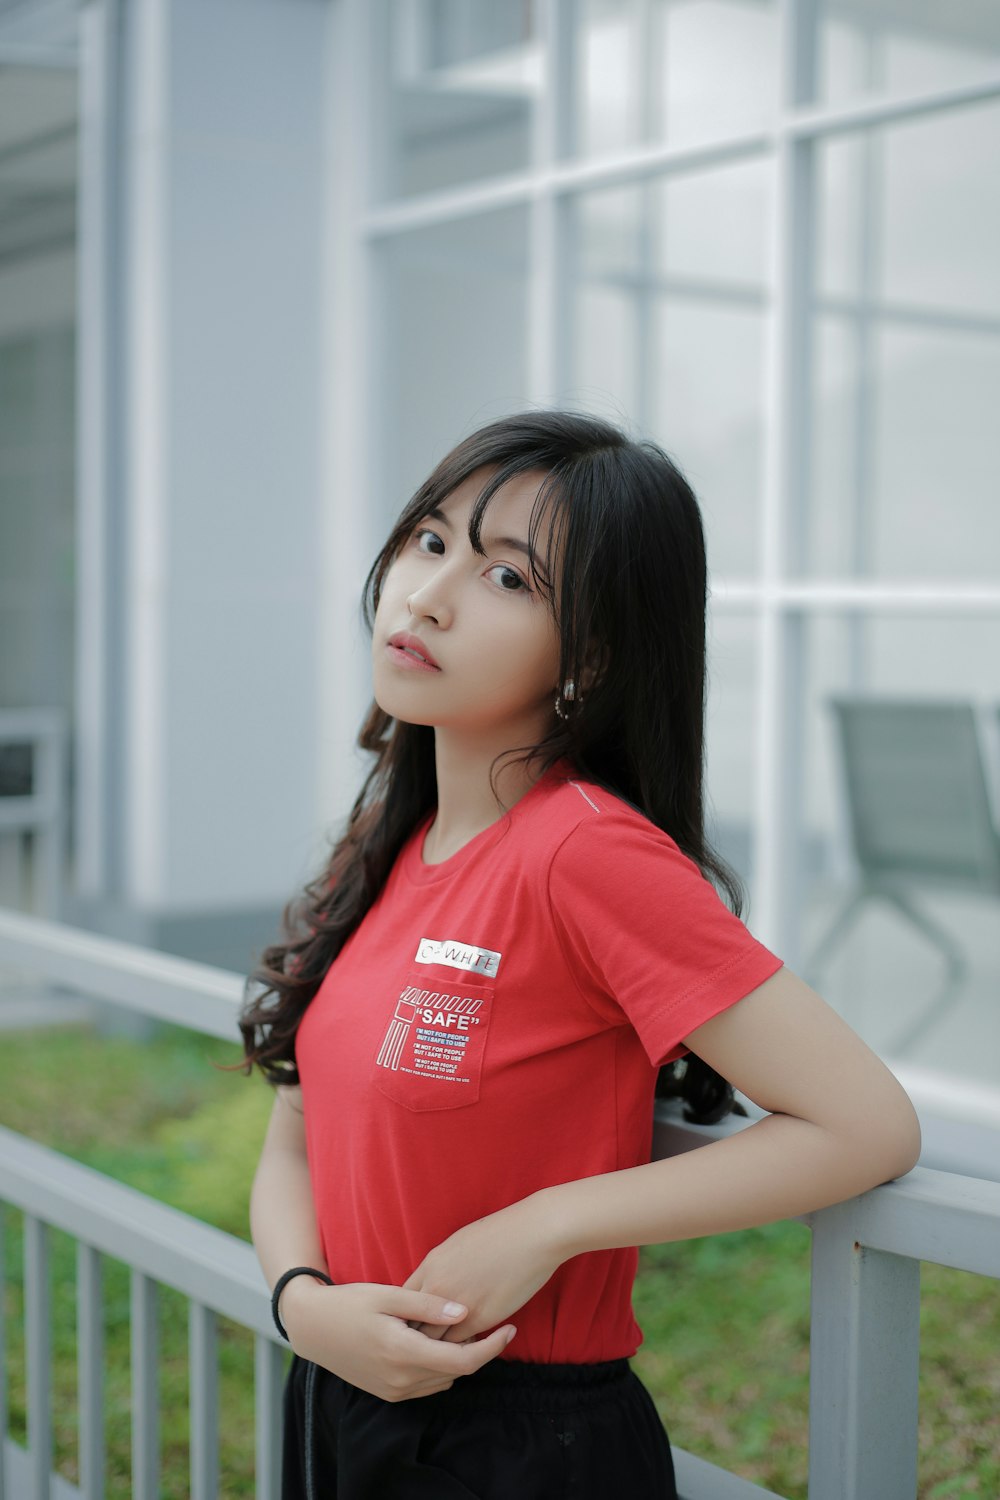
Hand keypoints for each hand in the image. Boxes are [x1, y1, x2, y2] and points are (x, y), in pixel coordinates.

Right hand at [281, 1278, 515, 1401]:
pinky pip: (427, 1385)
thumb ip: (427, 1304)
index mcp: (403, 1353)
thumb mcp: (387, 1294)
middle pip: (457, 1372)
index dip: (492, 1347)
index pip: (463, 1360)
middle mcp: (401, 1379)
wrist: (311, 1328)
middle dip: (481, 1350)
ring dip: (461, 1359)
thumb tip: (465, 1311)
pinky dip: (441, 1367)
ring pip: (444, 1380)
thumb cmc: (349, 1303)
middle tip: (495, 1321)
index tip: (510, 1329)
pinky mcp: (388, 1392)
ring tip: (470, 1328)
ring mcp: (394, 1390)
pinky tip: (441, 1341)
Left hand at [403, 1194, 563, 1343]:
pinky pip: (459, 1346)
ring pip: (433, 1341)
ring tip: (439, 1358)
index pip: (403, 1304)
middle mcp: (436, 1287)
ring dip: (436, 1350)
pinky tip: (464, 1354)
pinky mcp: (479, 1319)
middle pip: (412, 1326)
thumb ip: (440, 1269)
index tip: (413, 1328)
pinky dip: (459, 1353)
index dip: (406, 1319)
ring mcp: (456, 1305)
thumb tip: (434, 1283)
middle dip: (414, 1339)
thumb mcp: (458, 1245)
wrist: (531, 1234)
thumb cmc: (499, 1234)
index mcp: (430, 1266)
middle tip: (418, 1351)